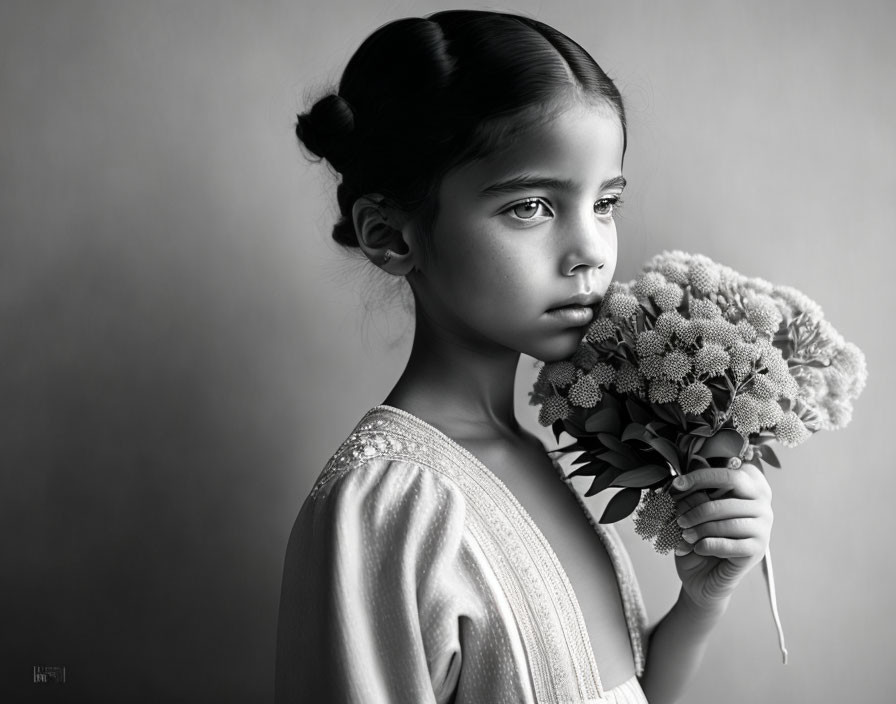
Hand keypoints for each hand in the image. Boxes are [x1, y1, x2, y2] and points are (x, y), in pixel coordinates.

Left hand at [671, 462, 772, 611]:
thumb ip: (692, 494)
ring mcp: (764, 526)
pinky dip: (709, 545)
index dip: (702, 476)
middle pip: (731, 493)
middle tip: (679, 520)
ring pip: (728, 520)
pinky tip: (699, 548)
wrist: (702, 576)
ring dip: (700, 529)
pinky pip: (731, 544)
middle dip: (699, 505)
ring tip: (685, 536)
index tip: (678, 484)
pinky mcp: (758, 549)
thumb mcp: (691, 510)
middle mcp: (762, 502)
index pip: (729, 472)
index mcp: (748, 485)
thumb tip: (681, 484)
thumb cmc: (698, 535)